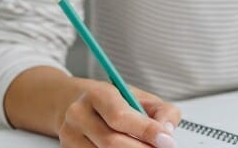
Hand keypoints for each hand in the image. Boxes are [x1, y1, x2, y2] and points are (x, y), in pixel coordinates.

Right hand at [58, 82, 180, 147]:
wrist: (77, 104)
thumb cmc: (114, 102)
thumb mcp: (141, 98)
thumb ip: (162, 112)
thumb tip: (167, 132)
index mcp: (97, 94)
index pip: (120, 117)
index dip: (146, 131)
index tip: (167, 141)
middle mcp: (78, 114)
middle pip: (112, 142)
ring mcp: (70, 135)